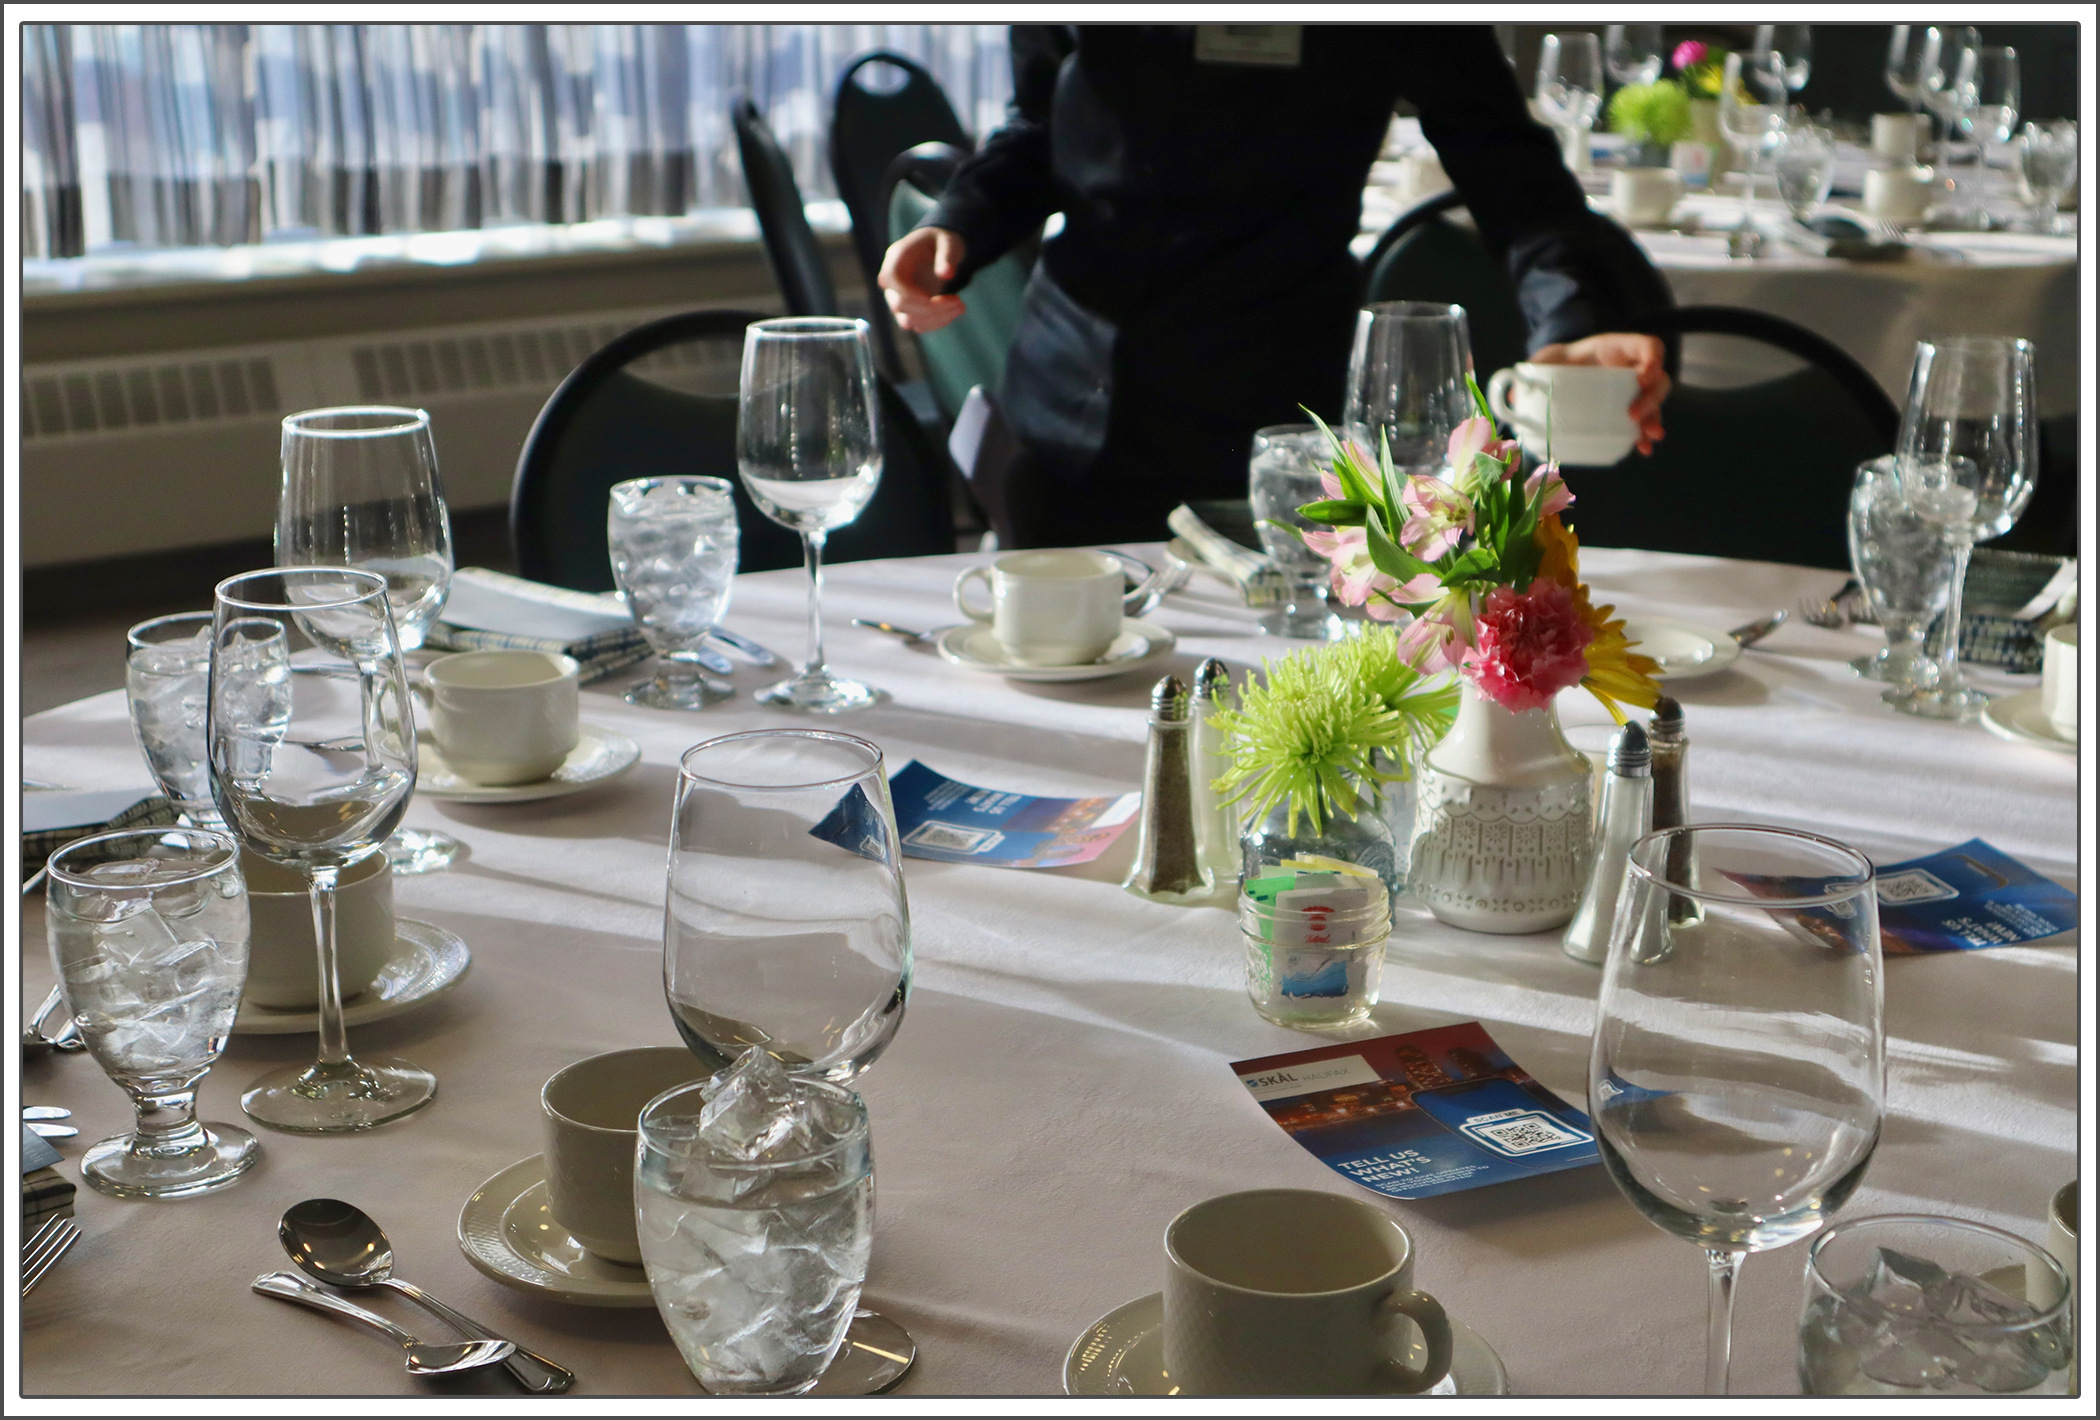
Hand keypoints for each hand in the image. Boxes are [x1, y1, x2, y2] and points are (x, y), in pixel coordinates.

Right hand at [878, 227, 967, 333]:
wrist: (937, 250)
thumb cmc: (941, 242)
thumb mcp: (948, 242)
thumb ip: (947, 255)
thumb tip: (946, 274)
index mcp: (895, 259)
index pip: (892, 281)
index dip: (912, 294)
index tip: (939, 298)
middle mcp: (891, 282)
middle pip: (900, 305)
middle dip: (931, 309)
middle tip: (959, 302)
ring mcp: (897, 299)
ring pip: (908, 321)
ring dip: (936, 319)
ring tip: (961, 306)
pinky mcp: (909, 311)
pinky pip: (918, 324)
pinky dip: (938, 322)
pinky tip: (955, 310)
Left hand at [1531, 333, 1669, 454]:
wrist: (1557, 369)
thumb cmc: (1555, 361)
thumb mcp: (1543, 360)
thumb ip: (1529, 371)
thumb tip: (1509, 397)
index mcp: (1614, 349)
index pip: (1647, 346)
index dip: (1652, 359)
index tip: (1643, 377)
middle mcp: (1629, 368)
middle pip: (1657, 379)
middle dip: (1651, 398)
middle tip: (1633, 415)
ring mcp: (1630, 389)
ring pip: (1653, 402)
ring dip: (1653, 419)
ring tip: (1648, 437)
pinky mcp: (1625, 408)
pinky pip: (1642, 421)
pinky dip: (1643, 435)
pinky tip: (1642, 448)